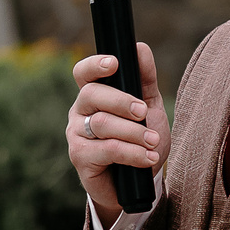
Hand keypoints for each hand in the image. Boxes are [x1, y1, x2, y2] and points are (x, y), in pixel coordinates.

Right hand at [68, 43, 170, 224]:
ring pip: (101, 124)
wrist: (138, 181)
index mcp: (93, 95)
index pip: (83, 73)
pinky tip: (148, 158)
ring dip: (133, 132)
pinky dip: (132, 153)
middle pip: (92, 95)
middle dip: (122, 101)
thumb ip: (144, 79)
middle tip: (143, 112)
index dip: (95, 65)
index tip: (114, 63)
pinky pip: (106, 149)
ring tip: (153, 141)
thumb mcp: (149, 106)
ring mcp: (76, 135)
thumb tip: (140, 48)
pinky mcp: (80, 158)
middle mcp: (79, 112)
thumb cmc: (140, 140)